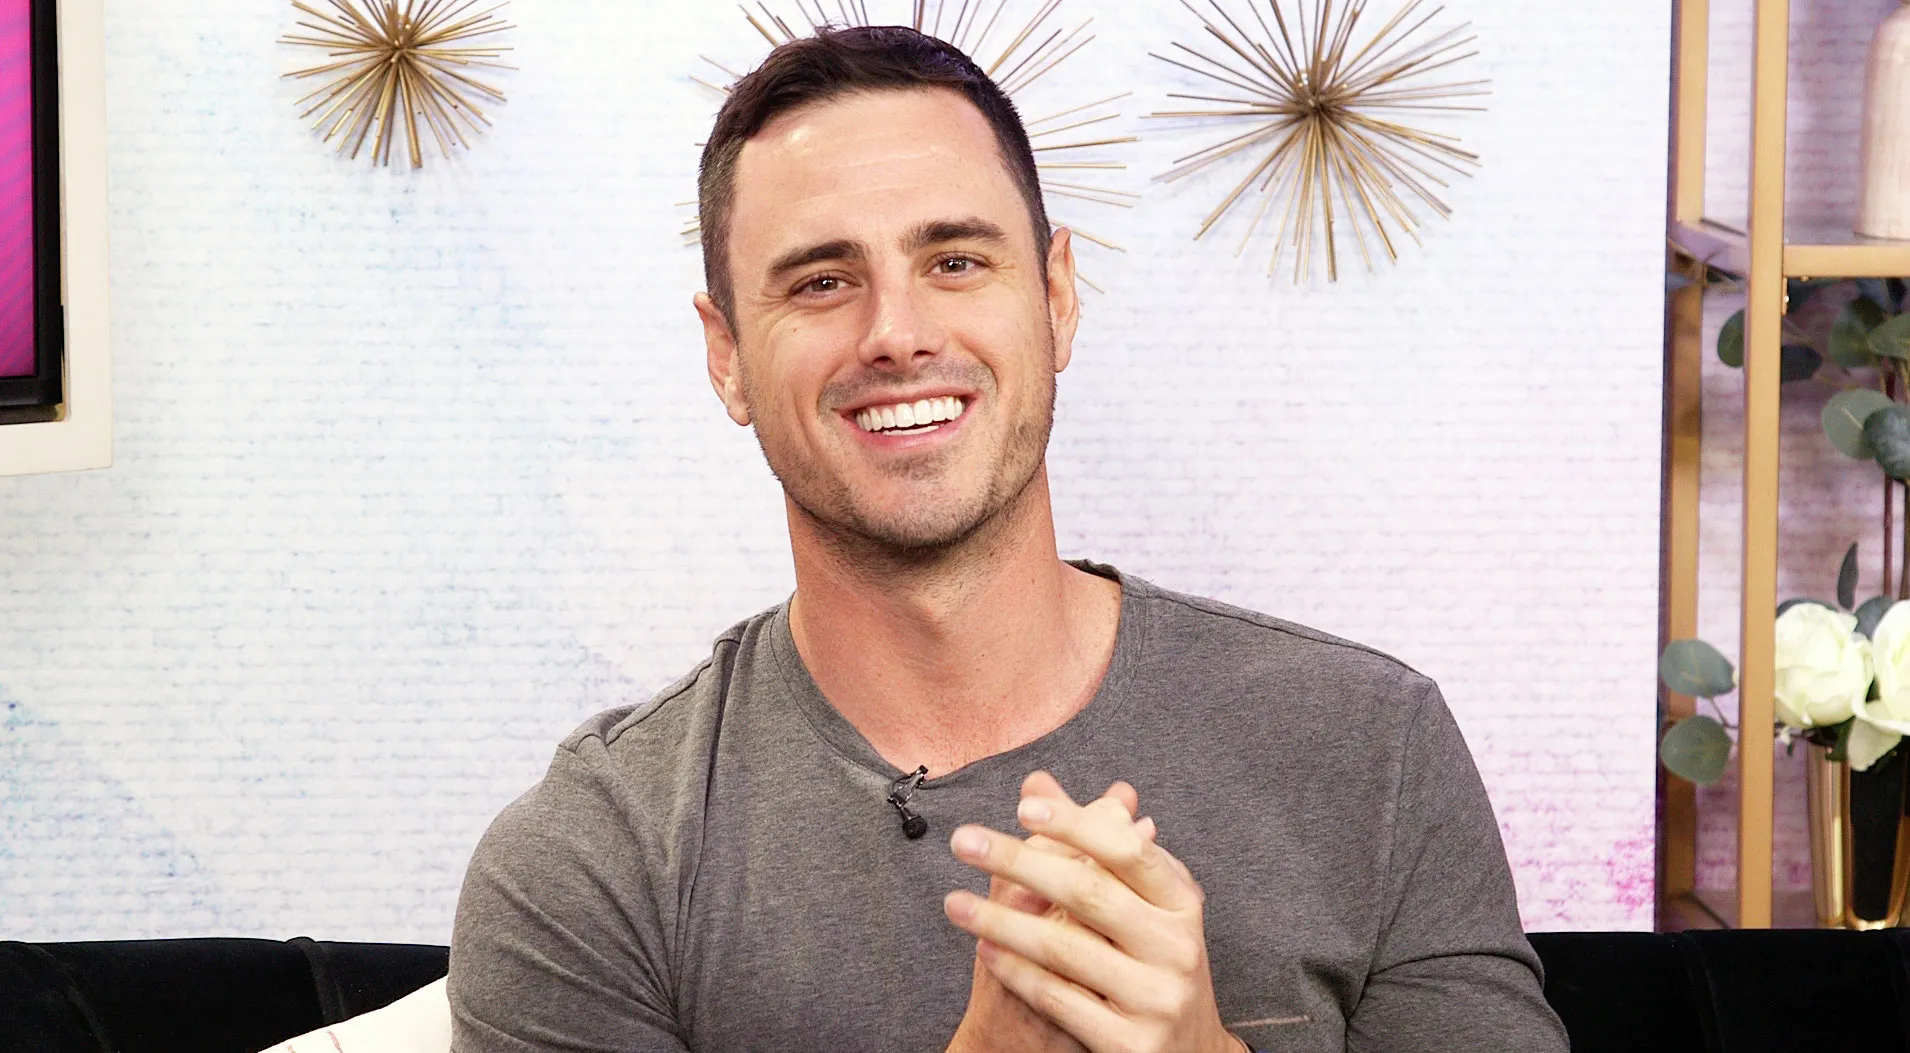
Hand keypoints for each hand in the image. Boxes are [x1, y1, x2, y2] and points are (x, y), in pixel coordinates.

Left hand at [944, 779, 1150, 1052]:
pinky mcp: (1130, 1043)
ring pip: (1064, 948)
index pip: (1127, 851)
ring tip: (954, 903)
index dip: (1076, 824)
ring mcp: (1156, 998)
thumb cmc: (1152, 962)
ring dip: (1000, 921)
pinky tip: (984, 950)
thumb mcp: (1139, 904)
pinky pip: (1058, 999)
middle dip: (1018, 862)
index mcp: (1180, 903)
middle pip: (1088, 892)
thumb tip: (1038, 785)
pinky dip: (1016, 971)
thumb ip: (1090, 844)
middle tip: (963, 841)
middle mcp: (1176, 947)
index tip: (1022, 807)